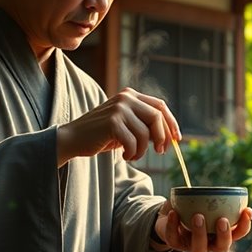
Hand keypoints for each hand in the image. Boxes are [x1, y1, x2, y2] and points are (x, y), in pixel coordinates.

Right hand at [56, 87, 180, 164]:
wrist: (73, 138)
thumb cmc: (102, 135)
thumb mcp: (126, 125)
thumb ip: (144, 124)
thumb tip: (170, 136)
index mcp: (130, 95)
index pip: (160, 106)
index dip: (171, 123)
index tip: (177, 139)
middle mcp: (125, 98)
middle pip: (156, 117)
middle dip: (162, 137)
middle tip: (159, 152)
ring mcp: (118, 109)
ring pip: (145, 133)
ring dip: (143, 150)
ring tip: (134, 155)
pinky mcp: (112, 122)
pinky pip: (133, 142)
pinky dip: (133, 153)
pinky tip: (125, 156)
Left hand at [152, 200, 251, 251]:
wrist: (169, 215)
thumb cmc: (193, 206)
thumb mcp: (206, 201)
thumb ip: (217, 197)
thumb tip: (235, 191)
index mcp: (221, 233)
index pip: (238, 234)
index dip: (244, 225)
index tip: (247, 211)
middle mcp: (209, 243)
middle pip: (222, 247)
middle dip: (224, 235)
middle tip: (222, 220)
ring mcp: (192, 246)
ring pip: (199, 249)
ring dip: (200, 233)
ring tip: (198, 216)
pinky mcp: (175, 244)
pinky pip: (174, 238)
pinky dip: (173, 225)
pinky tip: (174, 212)